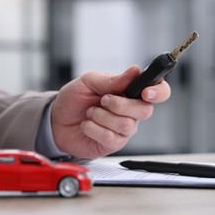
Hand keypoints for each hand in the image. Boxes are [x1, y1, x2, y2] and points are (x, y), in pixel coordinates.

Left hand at [51, 65, 170, 158]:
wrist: (56, 120)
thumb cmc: (75, 99)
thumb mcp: (89, 82)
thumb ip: (112, 79)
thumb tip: (135, 71)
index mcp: (130, 92)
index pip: (158, 91)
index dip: (158, 92)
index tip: (145, 92)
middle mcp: (131, 111)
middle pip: (145, 110)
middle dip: (120, 105)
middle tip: (103, 100)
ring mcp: (124, 129)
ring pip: (126, 125)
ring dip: (102, 116)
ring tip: (90, 113)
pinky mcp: (113, 144)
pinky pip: (111, 137)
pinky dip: (94, 129)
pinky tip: (87, 125)